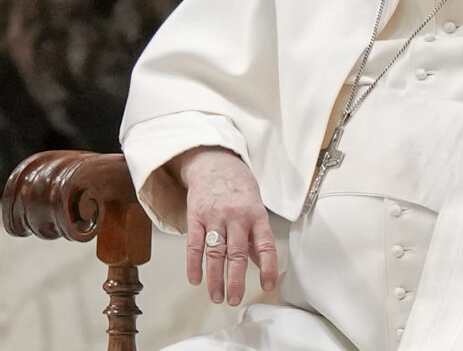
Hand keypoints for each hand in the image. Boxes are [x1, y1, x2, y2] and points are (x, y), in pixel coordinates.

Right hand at [169, 147, 278, 305]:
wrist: (214, 162)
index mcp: (256, 215)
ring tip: (217, 297)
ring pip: (215, 253)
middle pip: (237, 253)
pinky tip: (195, 280)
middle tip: (235, 300)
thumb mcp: (255, 206)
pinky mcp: (196, 216)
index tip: (268, 286)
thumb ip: (255, 235)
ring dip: (215, 279)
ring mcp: (215, 216)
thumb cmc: (239, 187)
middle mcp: (237, 216)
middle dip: (236, 280)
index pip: (265, 245)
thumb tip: (261, 263)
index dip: (268, 267)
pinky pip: (194, 244)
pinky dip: (194, 264)